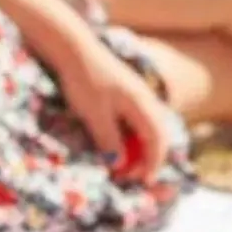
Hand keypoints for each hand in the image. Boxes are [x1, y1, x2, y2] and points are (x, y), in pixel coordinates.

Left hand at [56, 36, 173, 184]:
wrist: (73, 48)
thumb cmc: (84, 80)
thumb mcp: (94, 114)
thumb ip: (108, 140)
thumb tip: (119, 164)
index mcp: (142, 104)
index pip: (158, 140)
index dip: (153, 163)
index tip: (144, 182)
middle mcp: (145, 99)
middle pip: (157, 135)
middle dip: (147, 159)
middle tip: (129, 176)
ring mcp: (137, 94)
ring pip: (148, 128)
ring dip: (138, 149)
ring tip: (122, 164)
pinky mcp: (126, 92)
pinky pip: (137, 120)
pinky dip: (131, 136)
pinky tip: (117, 143)